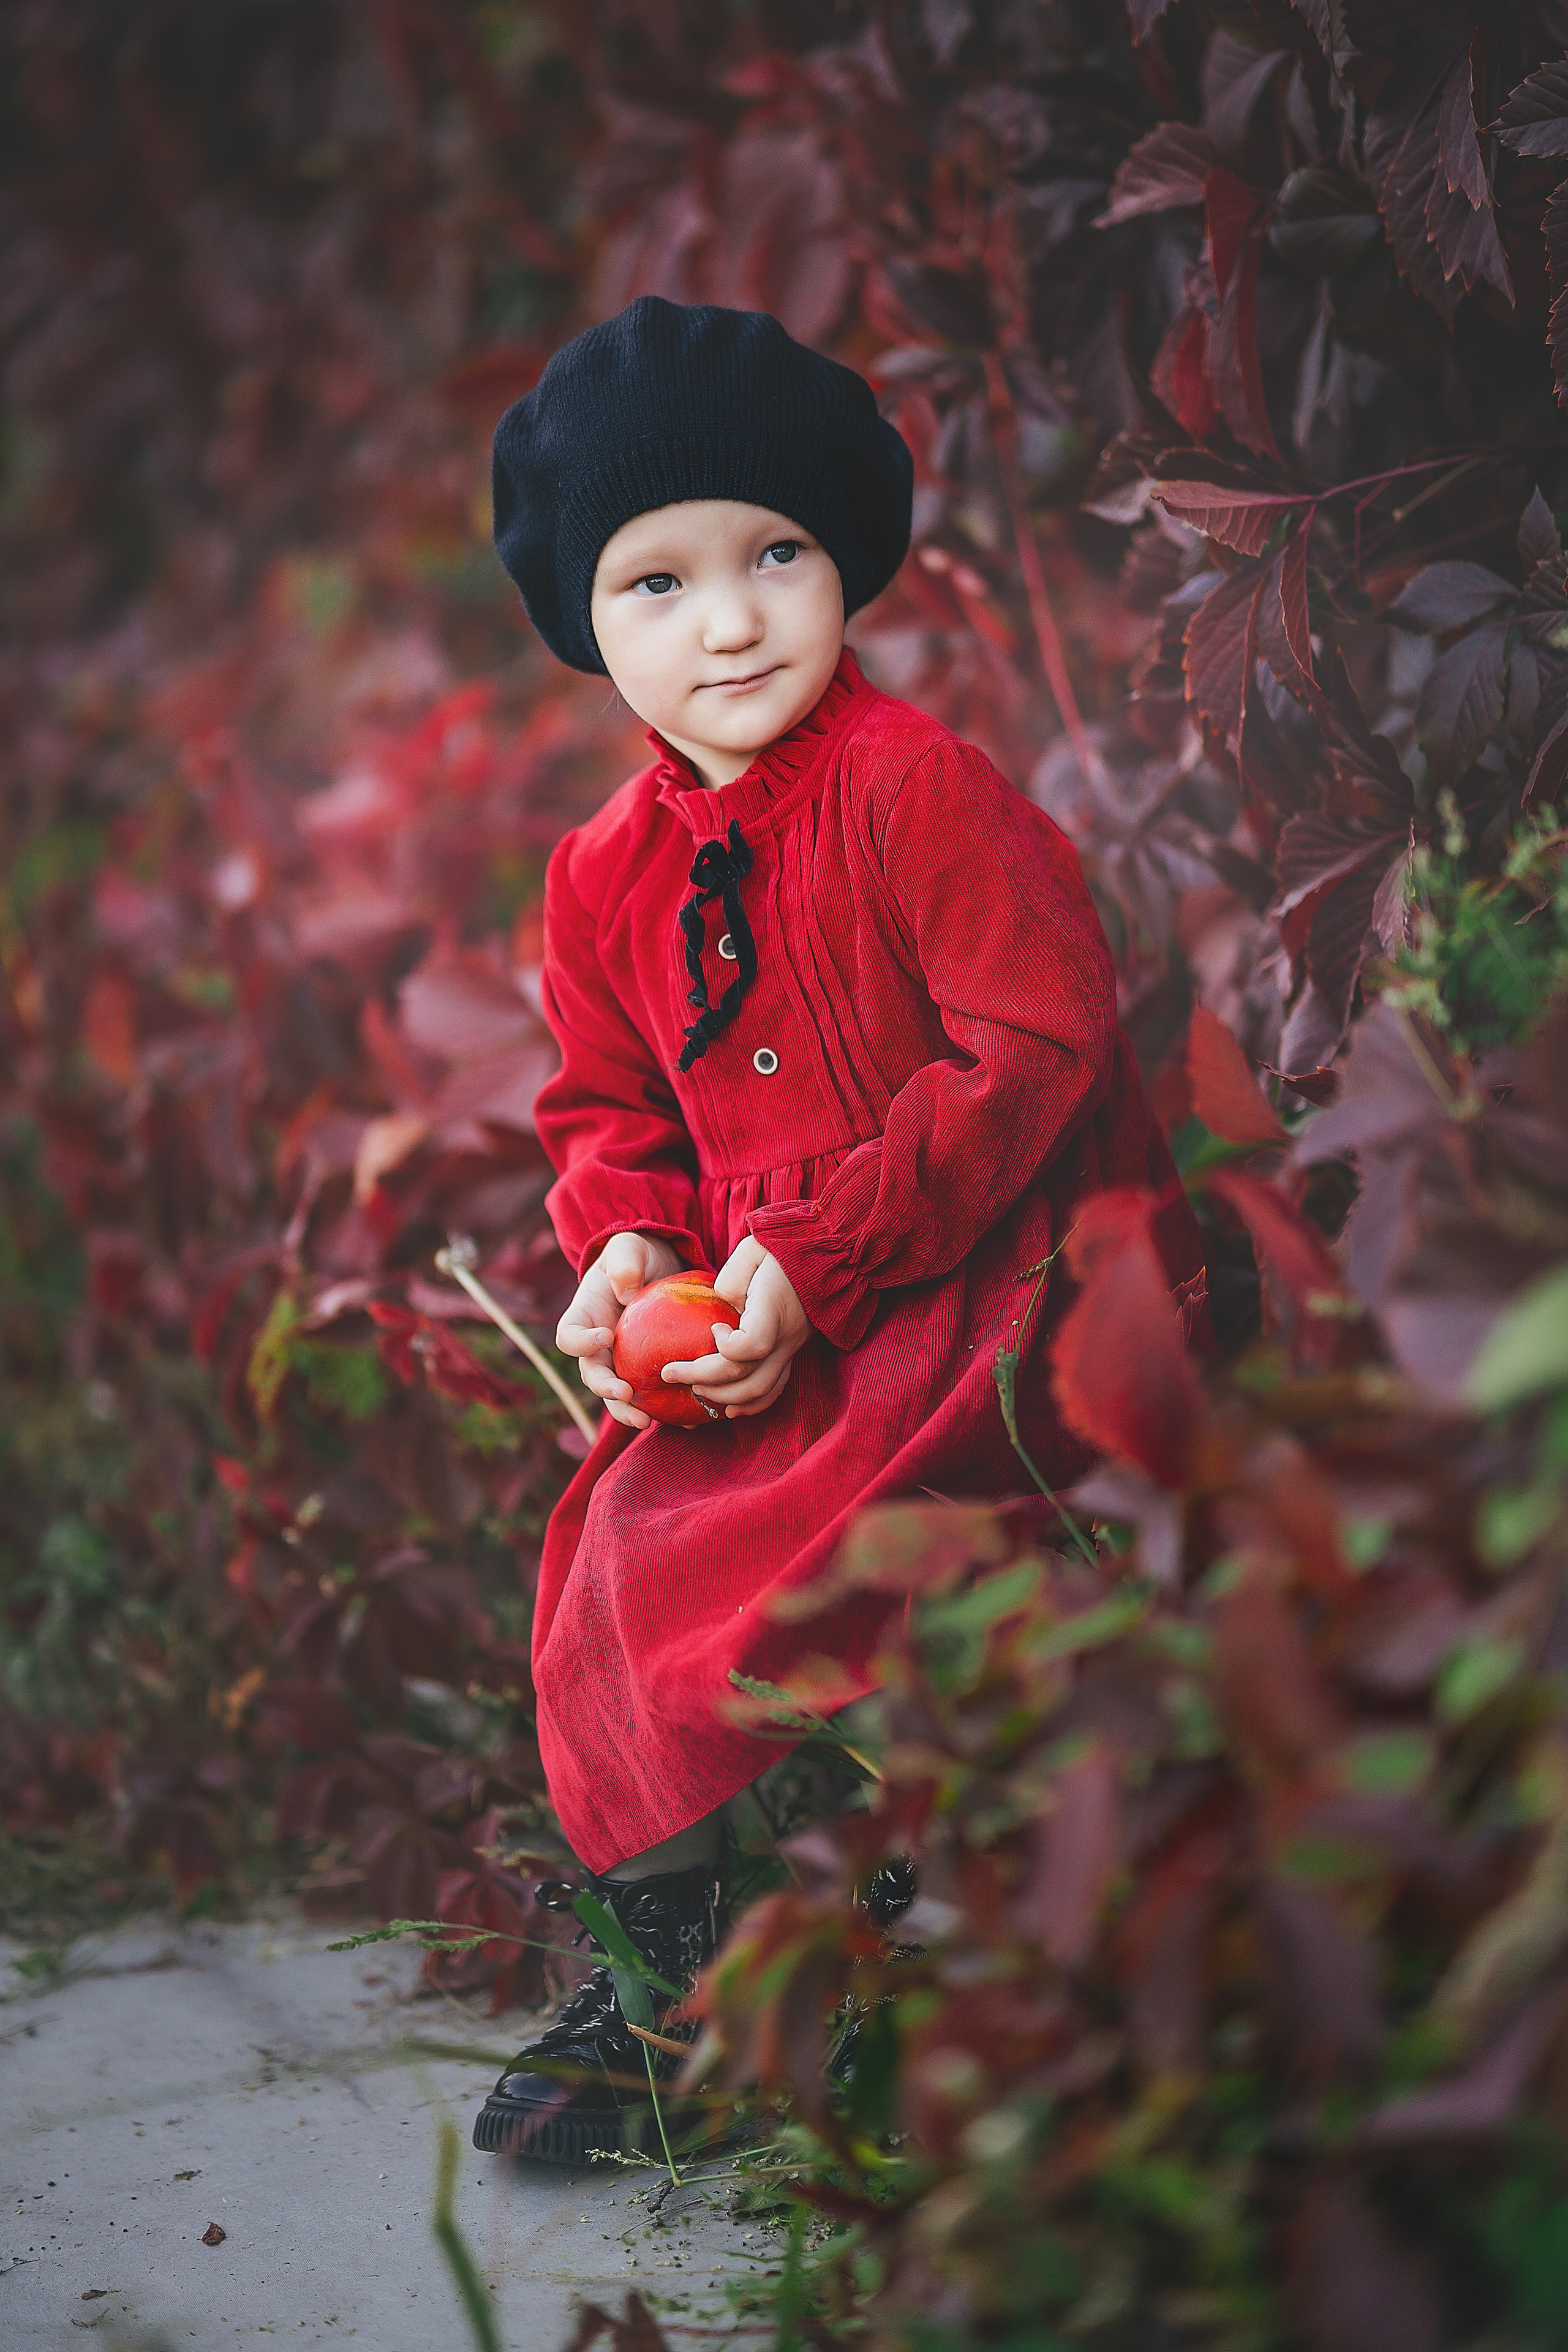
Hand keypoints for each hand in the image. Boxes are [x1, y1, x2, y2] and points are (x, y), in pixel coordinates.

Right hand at [556, 1232, 683, 1430]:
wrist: (658, 1269)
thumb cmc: (636, 1255)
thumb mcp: (629, 1247)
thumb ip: (625, 1263)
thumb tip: (627, 1293)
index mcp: (584, 1318)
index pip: (568, 1336)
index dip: (580, 1342)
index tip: (605, 1336)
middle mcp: (597, 1347)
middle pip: (592, 1375)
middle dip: (605, 1390)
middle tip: (626, 1395)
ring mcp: (621, 1362)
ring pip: (617, 1395)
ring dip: (627, 1411)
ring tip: (647, 1421)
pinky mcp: (646, 1371)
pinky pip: (651, 1394)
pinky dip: (665, 1409)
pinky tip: (687, 1418)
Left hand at [660, 1236, 810, 1418]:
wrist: (825, 1252)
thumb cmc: (781, 1247)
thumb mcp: (749, 1254)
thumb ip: (728, 1286)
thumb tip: (717, 1319)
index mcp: (774, 1308)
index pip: (752, 1346)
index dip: (725, 1348)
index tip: (714, 1329)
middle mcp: (787, 1335)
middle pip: (748, 1378)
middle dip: (704, 1381)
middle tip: (672, 1373)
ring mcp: (793, 1347)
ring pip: (762, 1391)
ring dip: (725, 1398)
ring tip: (695, 1391)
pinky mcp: (793, 1352)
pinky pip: (775, 1388)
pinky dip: (751, 1403)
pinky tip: (729, 1408)